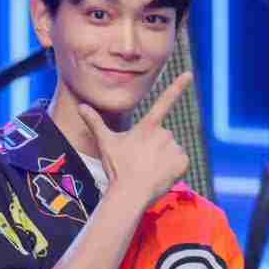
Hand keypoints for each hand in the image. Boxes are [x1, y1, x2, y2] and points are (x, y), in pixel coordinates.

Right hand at [76, 71, 192, 206]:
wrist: (130, 194)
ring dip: (163, 158)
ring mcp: (174, 148)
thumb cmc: (117, 169)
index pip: (164, 101)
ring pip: (171, 150)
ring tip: (149, 171)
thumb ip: (95, 123)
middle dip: (155, 147)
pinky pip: (181, 162)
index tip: (189, 74)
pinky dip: (173, 169)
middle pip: (163, 136)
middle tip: (141, 162)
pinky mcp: (182, 162)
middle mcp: (164, 133)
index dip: (177, 87)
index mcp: (148, 126)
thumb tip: (80, 106)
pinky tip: (161, 176)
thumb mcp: (106, 144)